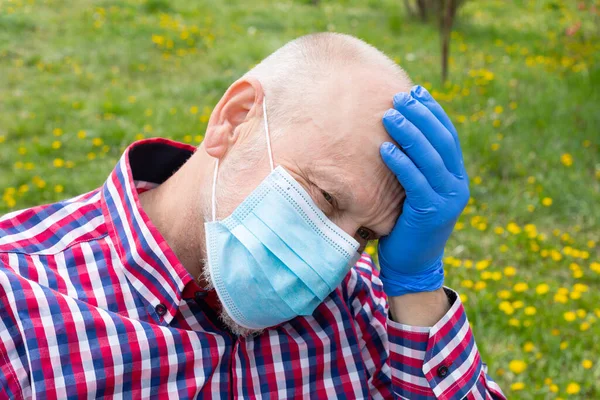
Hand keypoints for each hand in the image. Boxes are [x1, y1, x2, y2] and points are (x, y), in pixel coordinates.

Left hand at [378, 85, 469, 296]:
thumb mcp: (416, 190)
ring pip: (430, 158)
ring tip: (389, 115)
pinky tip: (384, 148)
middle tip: (399, 96)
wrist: (413, 264)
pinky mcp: (431, 213)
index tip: (415, 91)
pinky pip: (415, 182)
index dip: (433, 111)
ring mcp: (448, 199)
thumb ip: (416, 165)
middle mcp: (458, 184)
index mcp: (456, 175)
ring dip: (409, 133)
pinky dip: (400, 163)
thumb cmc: (407, 222)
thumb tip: (398, 130)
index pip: (448, 135)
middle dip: (421, 115)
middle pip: (442, 140)